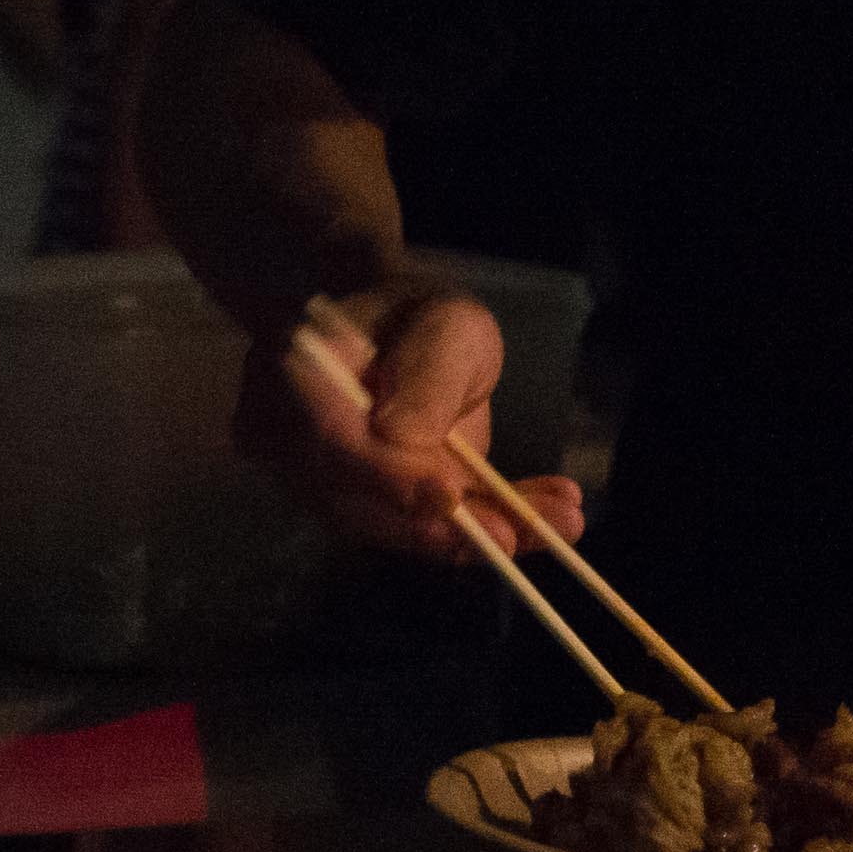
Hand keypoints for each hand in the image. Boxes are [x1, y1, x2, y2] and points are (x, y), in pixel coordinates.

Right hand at [245, 281, 577, 563]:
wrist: (406, 334)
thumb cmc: (420, 314)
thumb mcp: (443, 324)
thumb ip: (422, 375)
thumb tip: (401, 444)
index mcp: (297, 376)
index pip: (330, 440)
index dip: (387, 475)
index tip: (448, 496)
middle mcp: (293, 441)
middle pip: (355, 503)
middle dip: (439, 529)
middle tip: (512, 534)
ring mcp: (326, 485)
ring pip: (393, 529)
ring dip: (476, 537)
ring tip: (559, 522)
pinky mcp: (368, 513)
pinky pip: (419, 533)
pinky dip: (485, 533)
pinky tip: (551, 524)